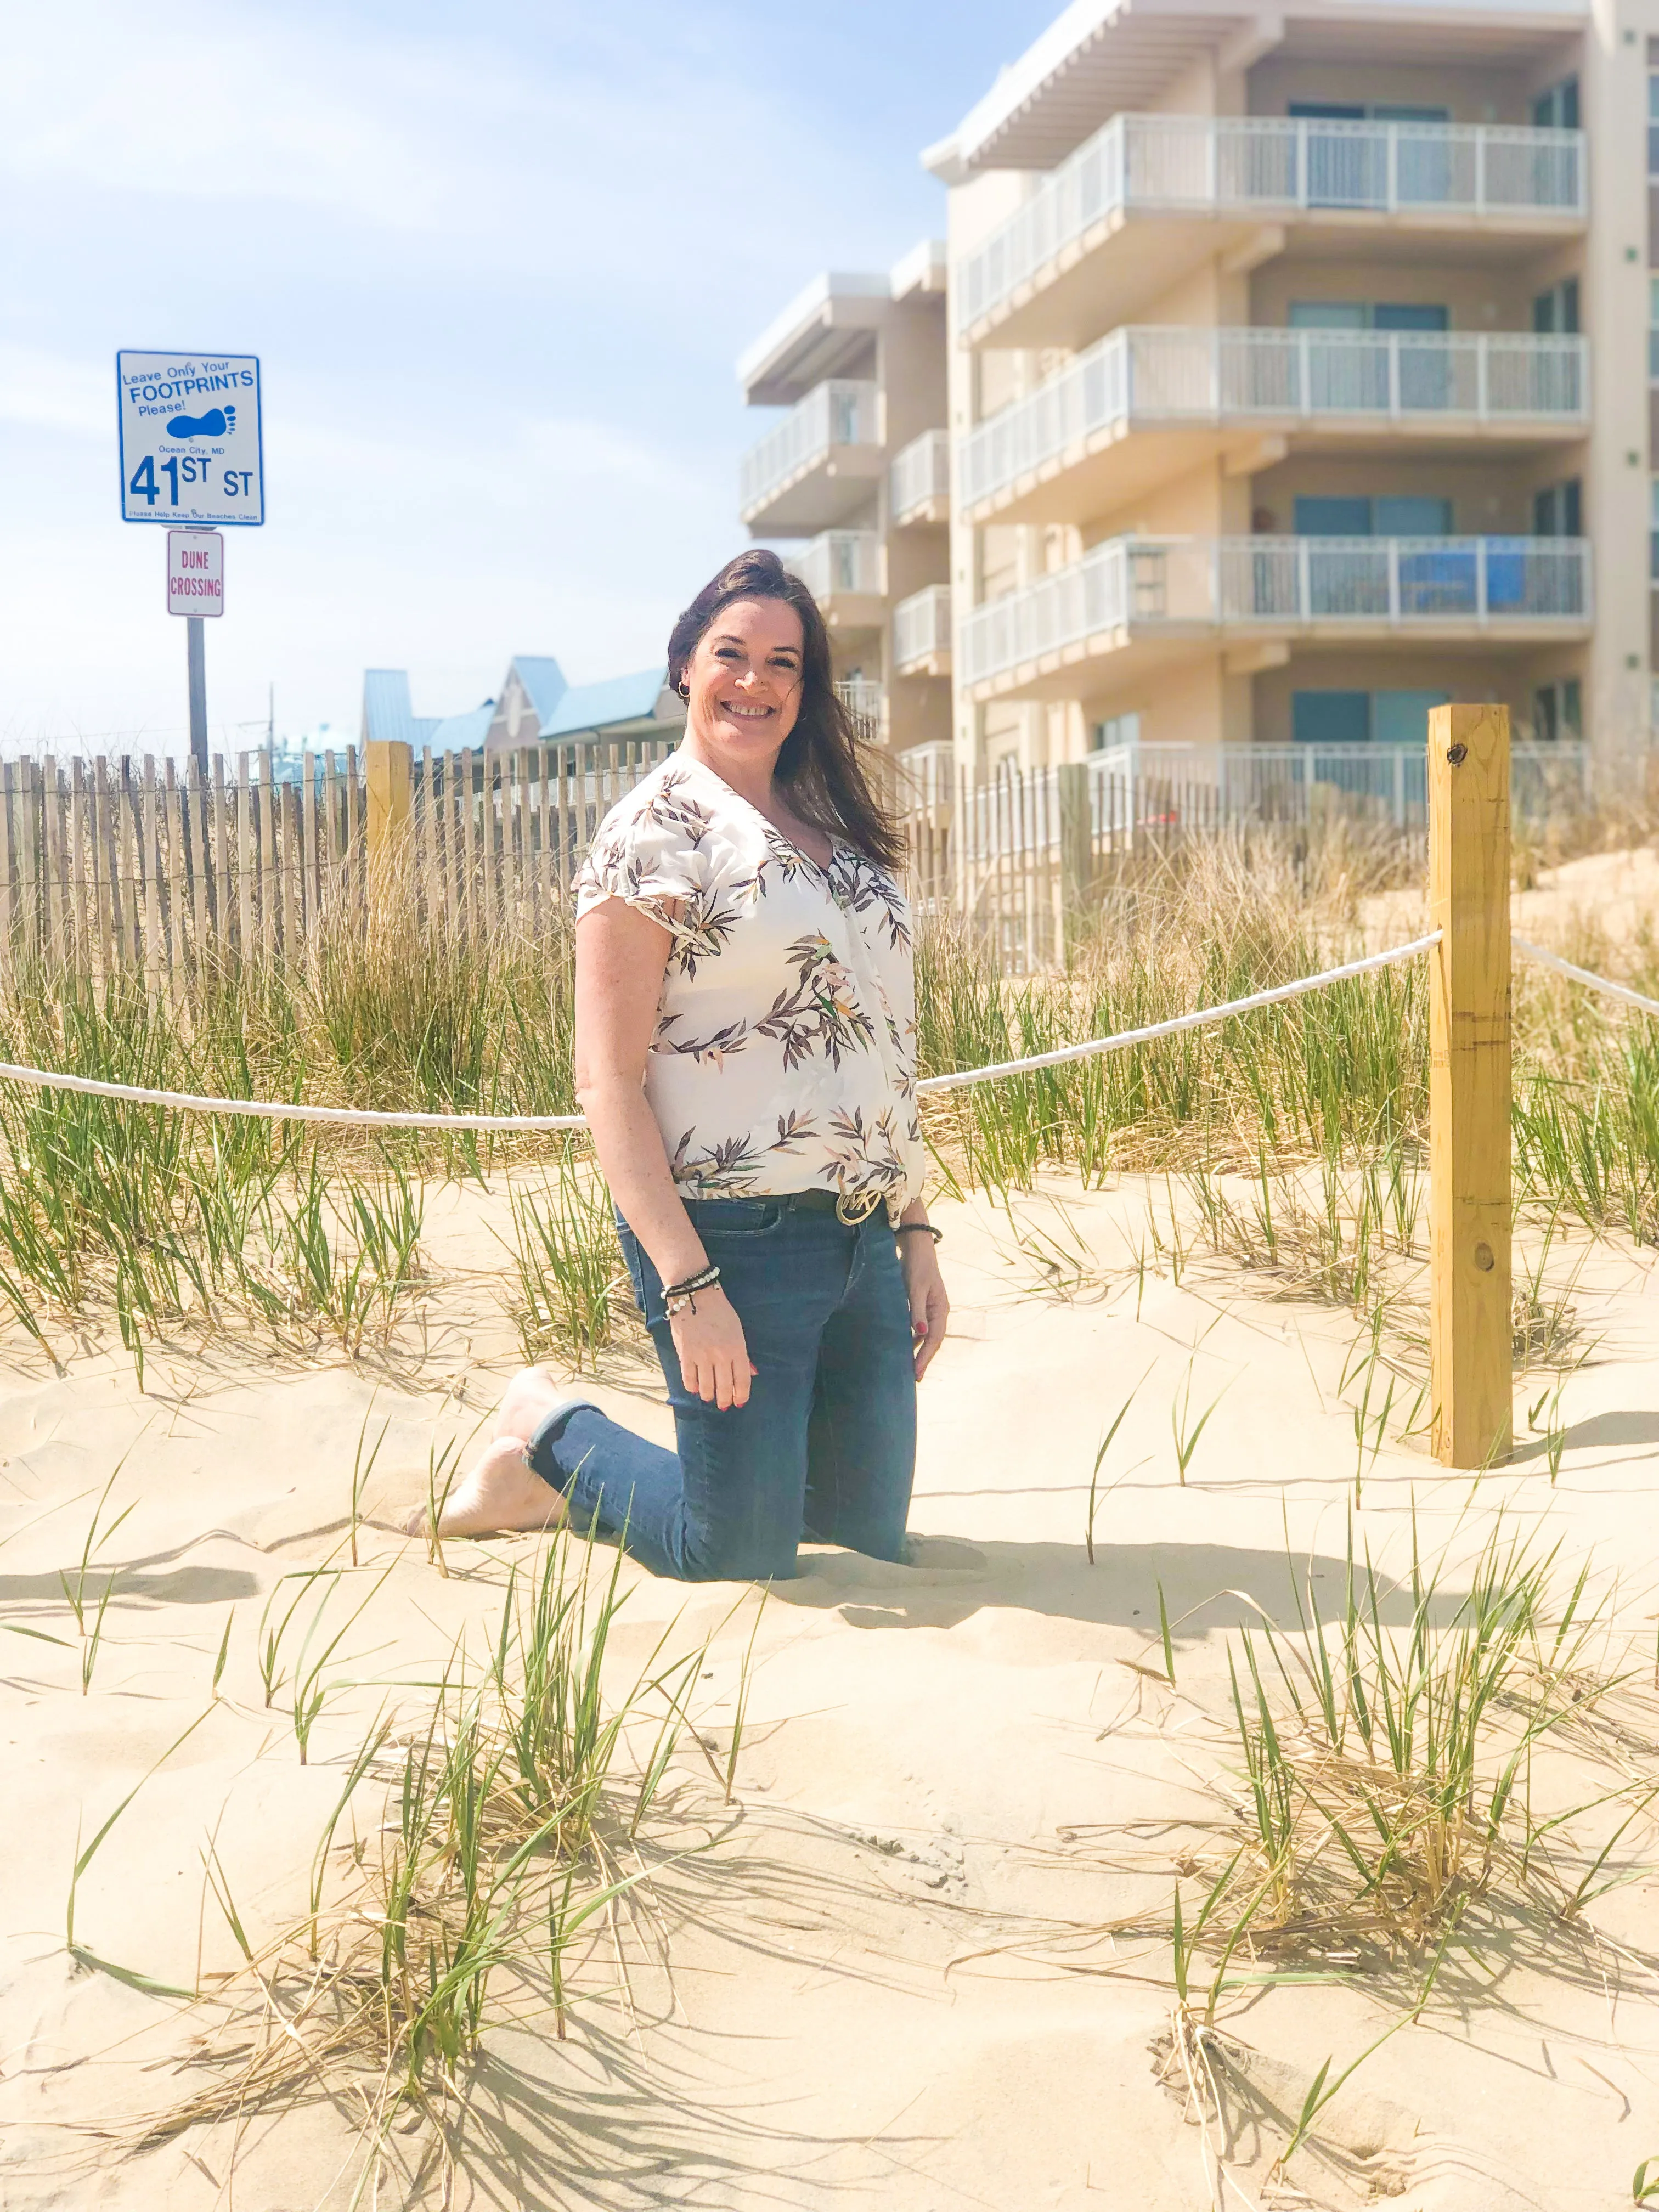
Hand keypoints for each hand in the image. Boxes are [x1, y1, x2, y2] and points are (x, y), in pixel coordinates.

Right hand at [669, 1284, 756, 1409]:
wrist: (695, 1296)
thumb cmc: (720, 1312)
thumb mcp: (738, 1330)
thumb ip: (743, 1354)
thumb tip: (751, 1374)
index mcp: (737, 1348)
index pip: (743, 1380)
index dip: (741, 1395)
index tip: (739, 1402)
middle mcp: (720, 1355)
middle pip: (725, 1388)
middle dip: (725, 1400)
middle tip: (723, 1404)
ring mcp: (702, 1356)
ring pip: (706, 1388)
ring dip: (708, 1396)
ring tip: (709, 1396)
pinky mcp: (685, 1354)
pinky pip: (688, 1379)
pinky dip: (692, 1387)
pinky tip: (695, 1388)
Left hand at [899, 1235, 948, 1380]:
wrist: (916, 1247)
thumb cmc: (916, 1266)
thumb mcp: (915, 1288)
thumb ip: (916, 1311)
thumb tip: (921, 1334)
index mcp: (941, 1309)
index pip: (934, 1339)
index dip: (925, 1357)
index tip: (917, 1373)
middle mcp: (938, 1312)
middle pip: (932, 1341)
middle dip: (923, 1359)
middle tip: (915, 1379)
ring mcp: (930, 1310)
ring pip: (925, 1336)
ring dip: (918, 1351)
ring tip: (909, 1367)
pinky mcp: (920, 1306)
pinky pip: (918, 1328)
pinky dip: (912, 1339)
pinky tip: (903, 1347)